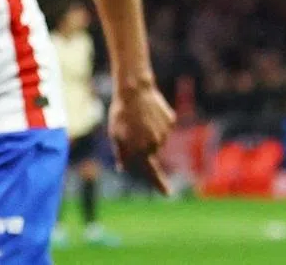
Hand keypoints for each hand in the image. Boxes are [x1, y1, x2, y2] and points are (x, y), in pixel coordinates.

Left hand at [108, 79, 176, 194]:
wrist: (134, 90)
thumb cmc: (121, 114)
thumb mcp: (116, 136)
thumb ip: (122, 153)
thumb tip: (123, 167)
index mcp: (140, 150)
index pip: (151, 172)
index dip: (159, 184)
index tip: (168, 194)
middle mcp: (155, 144)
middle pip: (151, 152)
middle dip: (143, 145)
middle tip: (131, 130)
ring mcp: (164, 131)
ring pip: (158, 139)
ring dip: (149, 132)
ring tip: (139, 118)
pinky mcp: (170, 120)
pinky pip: (164, 127)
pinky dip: (157, 122)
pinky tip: (149, 112)